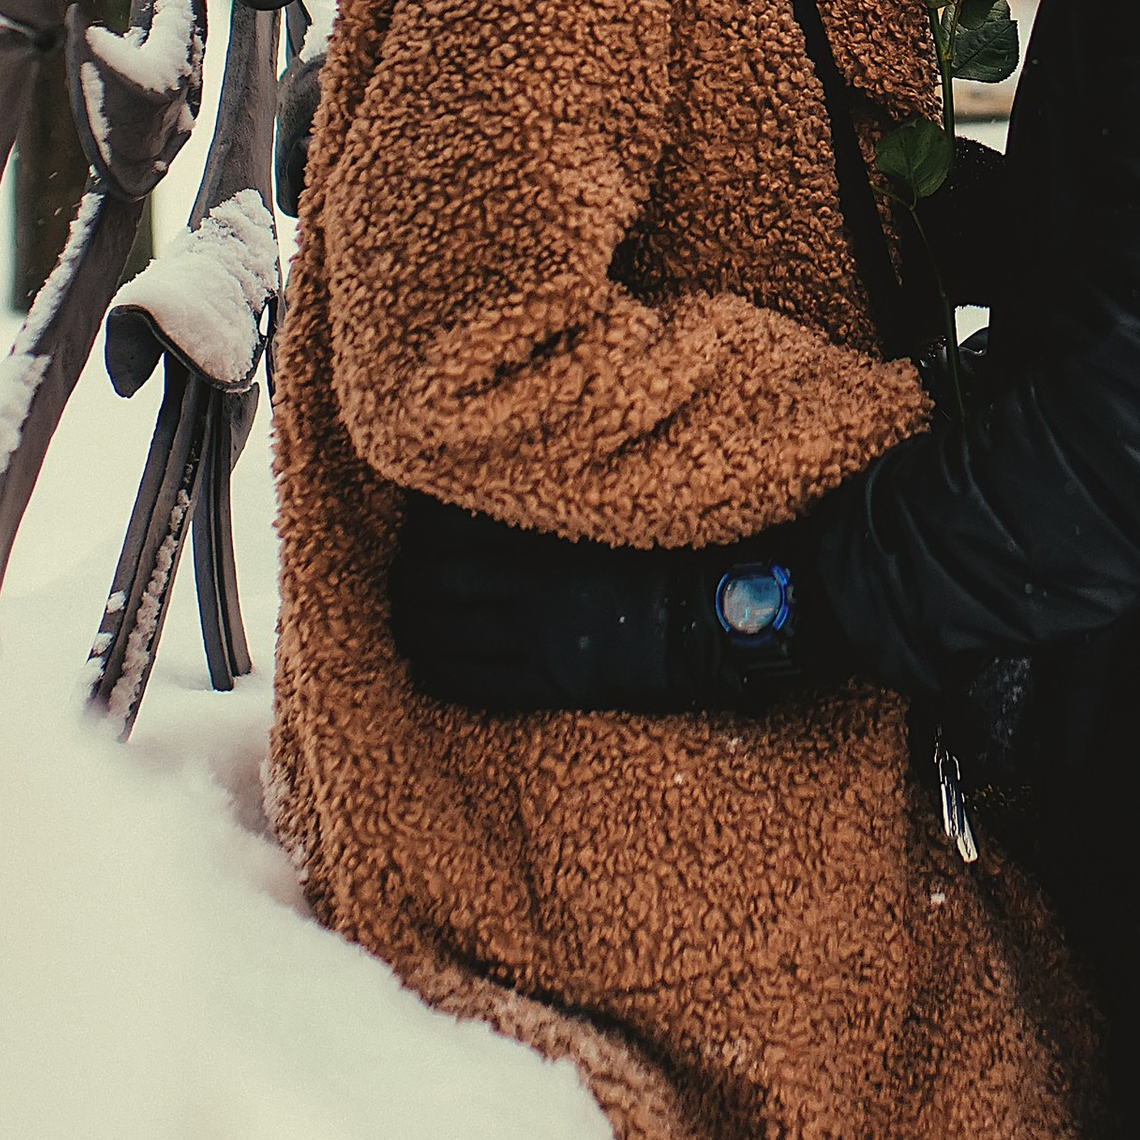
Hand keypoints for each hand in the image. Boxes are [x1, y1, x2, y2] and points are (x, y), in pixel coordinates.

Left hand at [392, 494, 852, 720]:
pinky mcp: (555, 681)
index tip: (414, 517)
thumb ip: (577, 479)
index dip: (422, 522)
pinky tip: (428, 665)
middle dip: (406, 578)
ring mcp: (539, 635)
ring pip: (443, 632)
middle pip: (433, 580)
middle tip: (400, 574)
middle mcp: (529, 581)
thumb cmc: (697, 535)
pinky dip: (441, 672)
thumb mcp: (629, 488)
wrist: (739, 608)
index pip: (453, 520)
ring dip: (414, 625)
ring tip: (405, 620)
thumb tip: (542, 456)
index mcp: (548, 523)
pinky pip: (476, 683)